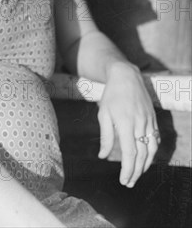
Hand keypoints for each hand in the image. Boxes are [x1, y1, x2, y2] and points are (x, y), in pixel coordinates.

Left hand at [97, 62, 158, 187]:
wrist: (126, 76)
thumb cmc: (111, 95)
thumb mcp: (103, 114)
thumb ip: (105, 136)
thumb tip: (102, 156)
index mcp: (125, 123)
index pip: (129, 153)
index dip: (127, 169)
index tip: (124, 180)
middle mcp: (140, 124)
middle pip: (142, 155)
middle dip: (136, 172)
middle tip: (129, 182)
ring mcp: (149, 121)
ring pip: (151, 149)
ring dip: (146, 165)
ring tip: (137, 174)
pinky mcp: (153, 119)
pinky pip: (156, 139)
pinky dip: (152, 152)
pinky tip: (146, 157)